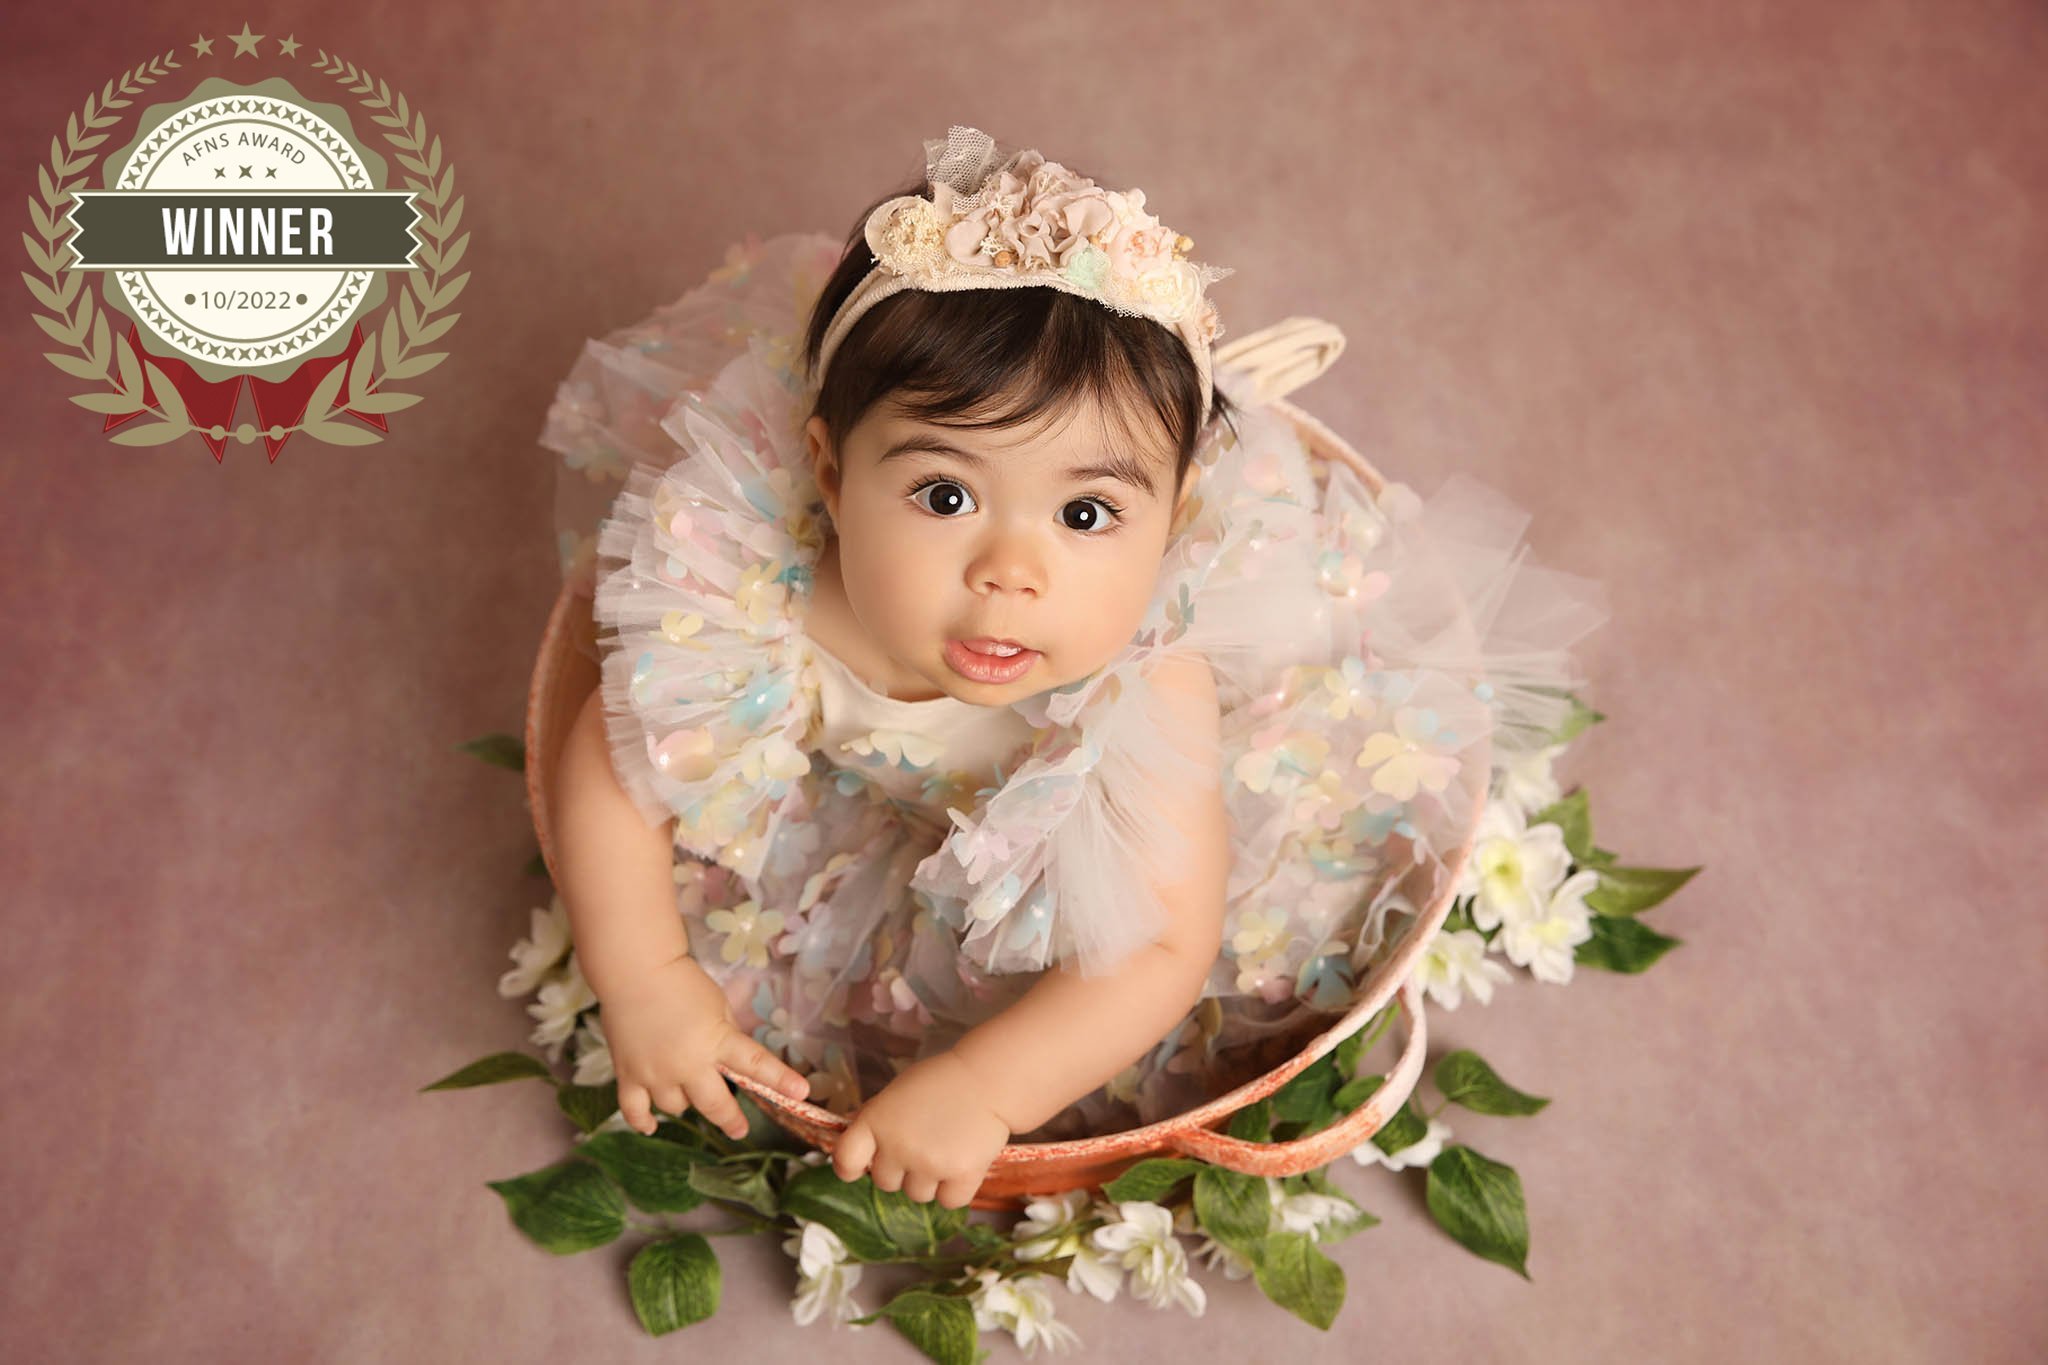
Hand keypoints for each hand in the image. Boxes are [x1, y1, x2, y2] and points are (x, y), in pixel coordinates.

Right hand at [600, 952, 809, 1138]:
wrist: (635, 971)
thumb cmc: (682, 982)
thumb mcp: (718, 1005)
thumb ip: (726, 1035)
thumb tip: (731, 1062)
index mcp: (716, 1040)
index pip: (754, 1063)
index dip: (780, 1079)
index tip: (801, 1093)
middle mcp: (687, 1064)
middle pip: (713, 1104)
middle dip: (730, 1119)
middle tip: (739, 1129)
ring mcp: (655, 1073)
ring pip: (676, 1108)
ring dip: (685, 1102)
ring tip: (687, 1089)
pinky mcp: (628, 1075)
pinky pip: (634, 1111)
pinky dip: (643, 1121)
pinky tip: (651, 1126)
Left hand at [831, 1051, 1010, 1208]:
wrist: (987, 1079)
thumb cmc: (939, 1082)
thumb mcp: (896, 1094)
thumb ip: (876, 1122)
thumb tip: (860, 1150)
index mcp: (876, 1121)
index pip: (846, 1160)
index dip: (850, 1168)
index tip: (859, 1168)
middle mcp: (898, 1147)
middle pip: (885, 1183)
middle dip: (901, 1169)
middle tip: (923, 1144)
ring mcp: (930, 1164)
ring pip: (917, 1195)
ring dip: (929, 1180)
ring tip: (946, 1149)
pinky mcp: (962, 1176)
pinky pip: (949, 1201)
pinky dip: (956, 1188)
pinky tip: (963, 1162)